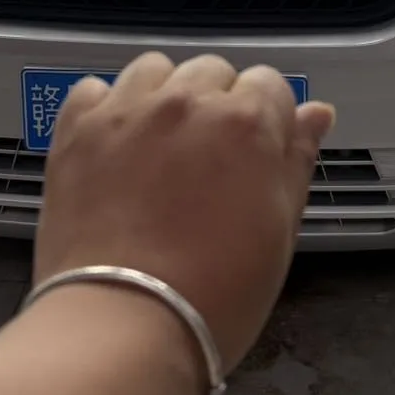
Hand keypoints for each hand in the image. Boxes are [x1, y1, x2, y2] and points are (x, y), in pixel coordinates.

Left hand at [33, 54, 335, 374]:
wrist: (123, 325)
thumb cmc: (215, 294)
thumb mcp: (279, 232)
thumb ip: (296, 161)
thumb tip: (317, 113)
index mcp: (247, 123)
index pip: (270, 84)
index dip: (268, 120)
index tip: (255, 155)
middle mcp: (186, 101)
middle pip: (212, 71)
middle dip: (216, 104)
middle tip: (208, 162)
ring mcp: (126, 111)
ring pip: (154, 69)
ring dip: (163, 96)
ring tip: (159, 147)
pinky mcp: (77, 129)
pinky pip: (94, 89)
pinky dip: (106, 110)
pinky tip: (114, 149)